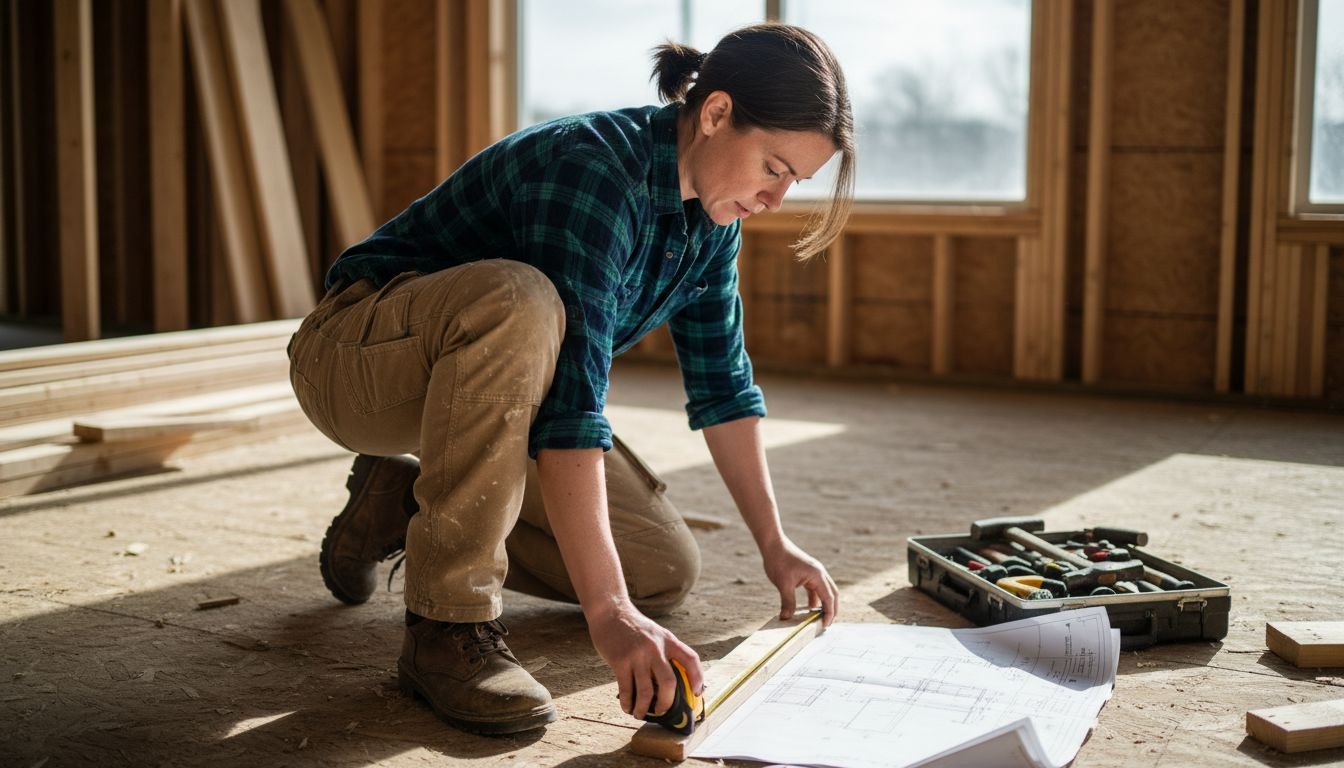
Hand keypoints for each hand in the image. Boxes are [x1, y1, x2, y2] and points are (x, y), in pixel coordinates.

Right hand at [587, 601, 702, 720]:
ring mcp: (637, 655)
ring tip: (640, 714)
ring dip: (644, 709)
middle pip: (669, 683)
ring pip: (646, 691)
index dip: (697, 678)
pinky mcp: (620, 661)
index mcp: (667, 640)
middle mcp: (655, 647)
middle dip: (667, 703)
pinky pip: (626, 690)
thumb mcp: (655, 633)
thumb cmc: (633, 627)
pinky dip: (628, 703)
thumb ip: (664, 651)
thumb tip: (670, 683)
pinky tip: (627, 707)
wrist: (610, 612)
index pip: (690, 659)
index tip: (696, 693)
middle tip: (662, 711)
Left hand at [761, 537, 839, 626]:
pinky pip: (814, 589)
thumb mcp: (783, 584)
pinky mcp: (807, 573)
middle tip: (825, 625)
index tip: (824, 626)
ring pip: (824, 592)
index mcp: (818, 575)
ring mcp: (814, 573)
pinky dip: (814, 599)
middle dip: (831, 610)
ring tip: (818, 619)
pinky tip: (807, 609)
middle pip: (832, 594)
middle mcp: (820, 573)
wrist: (773, 544)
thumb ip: (788, 602)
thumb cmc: (779, 561)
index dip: (829, 613)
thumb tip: (786, 618)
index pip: (829, 598)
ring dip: (823, 605)